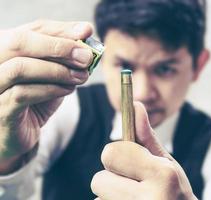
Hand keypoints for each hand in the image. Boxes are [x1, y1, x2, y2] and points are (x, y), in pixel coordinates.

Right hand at [0, 20, 92, 171]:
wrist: (16, 134)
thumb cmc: (34, 101)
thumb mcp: (51, 76)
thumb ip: (64, 58)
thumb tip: (86, 35)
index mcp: (4, 49)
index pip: (31, 29)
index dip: (60, 29)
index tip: (86, 31)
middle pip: (20, 42)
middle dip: (59, 47)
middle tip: (86, 56)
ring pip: (20, 68)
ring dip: (57, 71)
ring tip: (81, 76)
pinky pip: (21, 94)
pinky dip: (50, 89)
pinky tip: (68, 90)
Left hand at [91, 102, 196, 199]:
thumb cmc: (175, 190)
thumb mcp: (166, 162)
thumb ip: (147, 136)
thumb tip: (136, 106)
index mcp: (162, 175)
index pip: (111, 153)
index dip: (118, 155)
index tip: (130, 161)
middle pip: (98, 180)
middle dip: (111, 178)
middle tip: (132, 183)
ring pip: (98, 197)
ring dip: (112, 195)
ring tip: (135, 198)